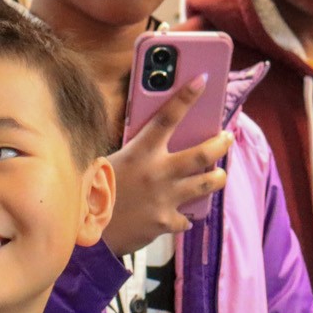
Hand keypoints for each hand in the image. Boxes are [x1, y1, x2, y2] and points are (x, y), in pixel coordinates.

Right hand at [102, 75, 231, 256]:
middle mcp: (157, 174)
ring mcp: (164, 199)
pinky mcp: (165, 222)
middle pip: (201, 154)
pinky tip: (181, 217)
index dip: (185, 96)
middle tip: (226, 138)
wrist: (86, 232)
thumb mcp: (109, 163)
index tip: (202, 80)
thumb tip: (152, 144)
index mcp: (139, 153)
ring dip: (216, 178)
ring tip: (219, 175)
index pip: (166, 118)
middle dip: (220, 144)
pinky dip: (184, 217)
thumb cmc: (92, 193)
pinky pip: (185, 219)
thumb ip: (133, 153)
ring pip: (205, 184)